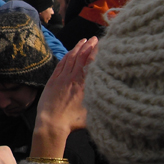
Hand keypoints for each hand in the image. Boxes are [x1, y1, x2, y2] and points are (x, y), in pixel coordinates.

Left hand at [30, 37, 98, 158]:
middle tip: (94, 38)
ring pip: (70, 59)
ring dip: (77, 48)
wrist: (51, 125)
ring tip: (83, 40)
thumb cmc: (71, 123)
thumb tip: (112, 99)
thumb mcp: (91, 113)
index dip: (95, 51)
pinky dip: (66, 56)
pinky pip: (60, 65)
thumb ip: (100, 102)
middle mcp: (72, 78)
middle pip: (81, 57)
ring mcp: (61, 79)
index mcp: (83, 85)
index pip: (90, 62)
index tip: (100, 43)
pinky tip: (70, 52)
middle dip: (88, 45)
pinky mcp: (52, 81)